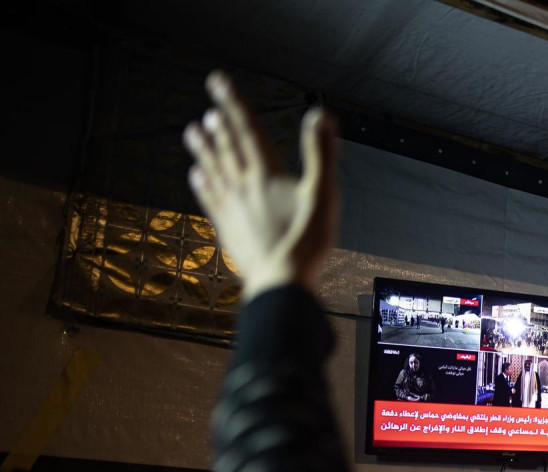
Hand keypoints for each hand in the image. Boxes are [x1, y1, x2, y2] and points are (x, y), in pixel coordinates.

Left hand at [183, 71, 338, 301]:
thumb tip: (321, 114)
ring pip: (214, 169)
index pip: (248, 130)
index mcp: (267, 174)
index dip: (233, 104)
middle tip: (209, 103)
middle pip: (229, 146)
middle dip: (219, 122)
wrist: (280, 282)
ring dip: (205, 148)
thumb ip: (321, 154)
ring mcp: (232, 207)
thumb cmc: (306, 241)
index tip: (218, 82)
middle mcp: (244, 185)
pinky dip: (202, 182)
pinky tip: (196, 174)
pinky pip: (209, 198)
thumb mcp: (322, 195)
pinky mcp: (227, 227)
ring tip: (193, 130)